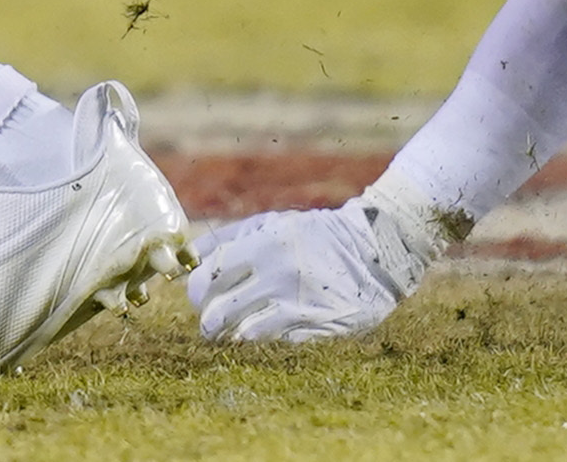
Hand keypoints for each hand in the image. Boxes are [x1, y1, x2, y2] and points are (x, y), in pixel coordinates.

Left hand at [187, 203, 427, 344]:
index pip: (210, 276)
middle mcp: (279, 276)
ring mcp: (298, 306)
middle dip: (208, 321)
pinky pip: (275, 343)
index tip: (197, 296)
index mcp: (265, 244)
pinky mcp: (316, 329)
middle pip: (221, 312)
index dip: (196, 290)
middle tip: (209, 322)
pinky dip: (264, 340)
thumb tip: (190, 256)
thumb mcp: (274, 223)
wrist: (376, 251)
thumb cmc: (316, 235)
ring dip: (233, 335)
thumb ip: (231, 238)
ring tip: (232, 331)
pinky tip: (265, 333)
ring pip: (245, 334)